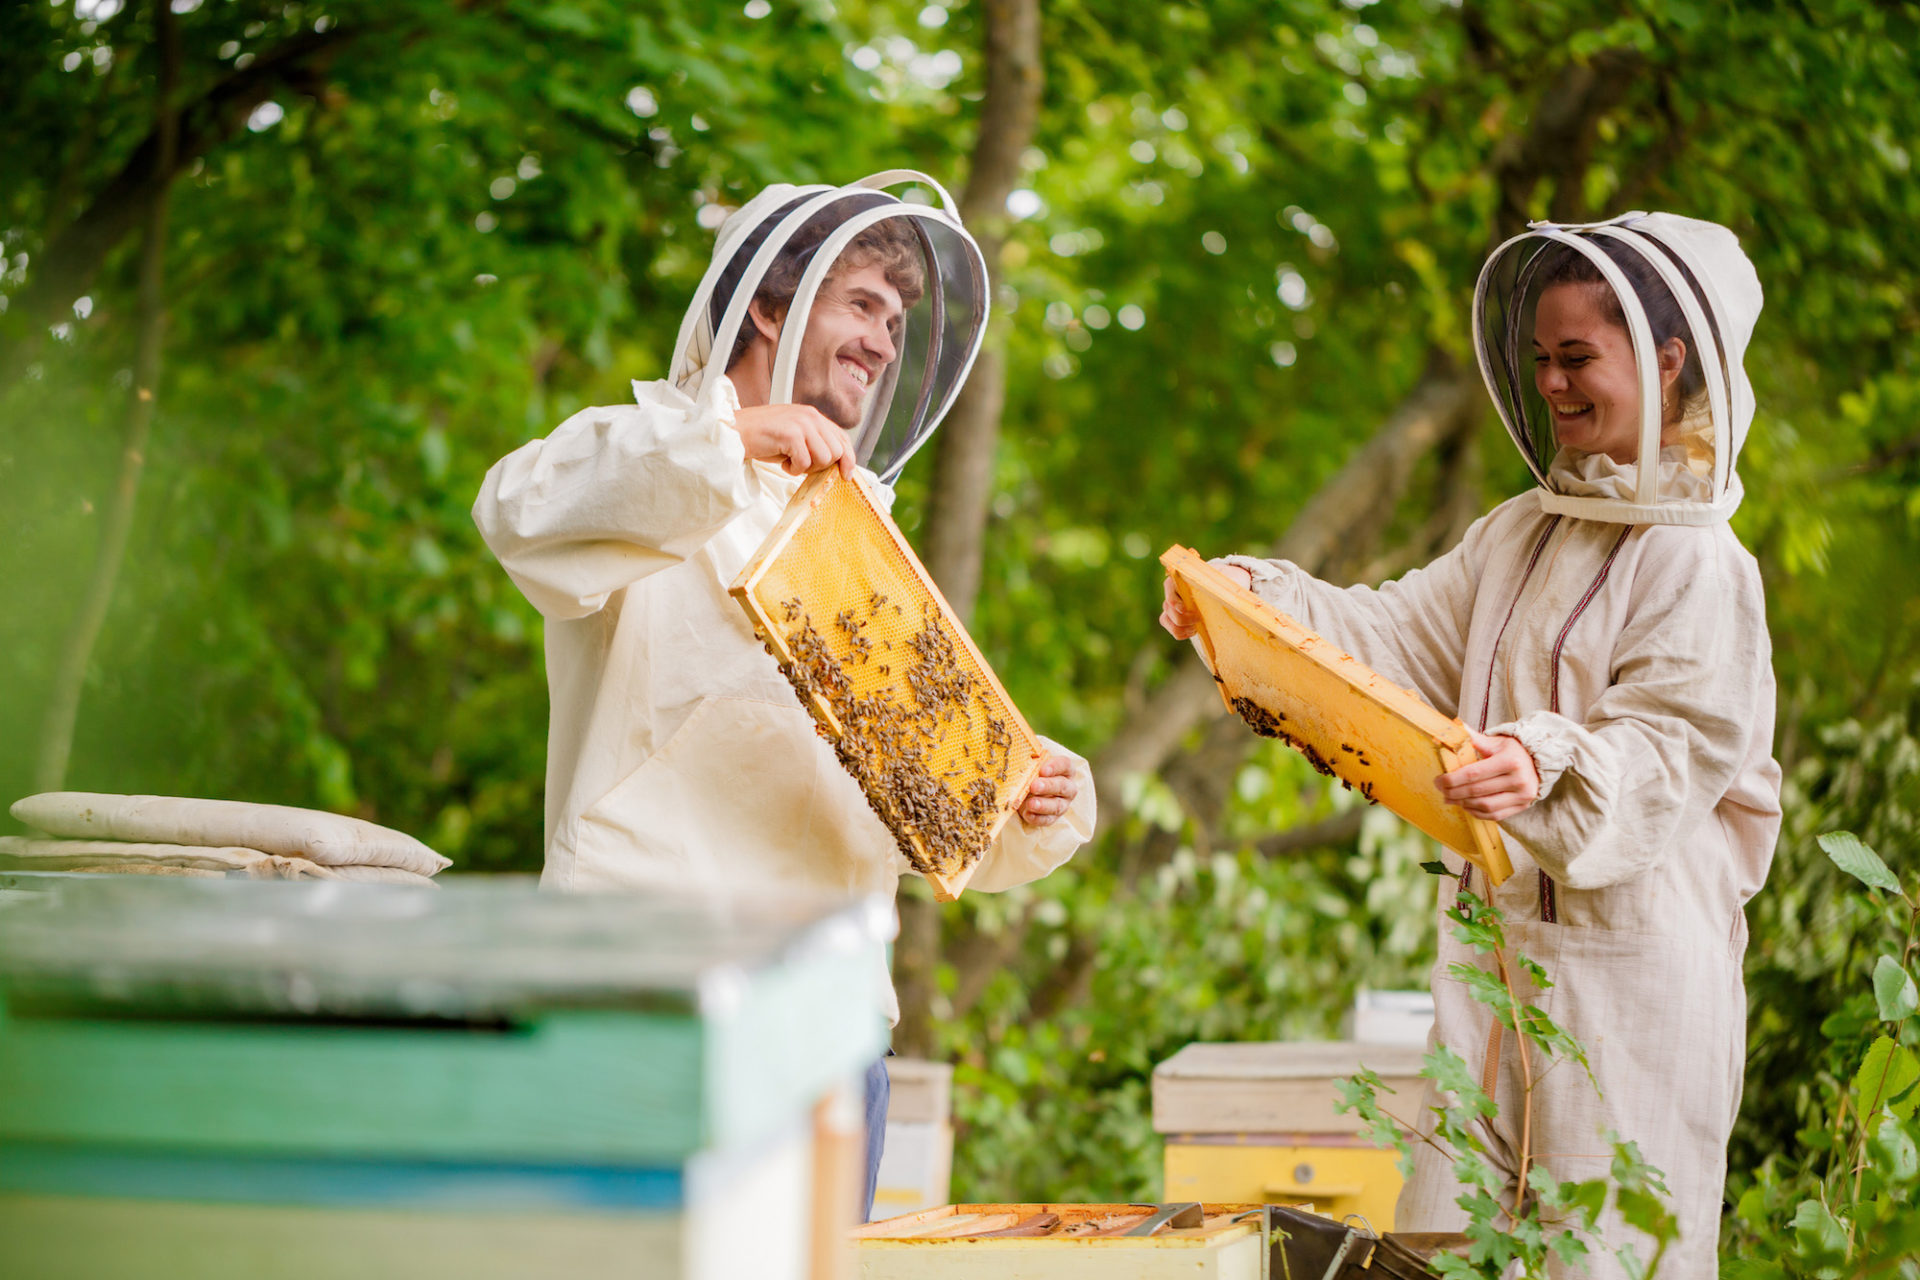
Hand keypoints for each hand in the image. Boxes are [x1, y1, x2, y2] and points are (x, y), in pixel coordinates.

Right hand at [732, 403, 854, 476]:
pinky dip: (793, 469)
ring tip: (789, 461)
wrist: (734, 432)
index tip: (846, 475)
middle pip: (836, 452)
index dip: (848, 458)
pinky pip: (805, 463)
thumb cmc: (762, 437)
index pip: (842, 438)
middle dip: (820, 466)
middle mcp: (810, 416)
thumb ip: (814, 443)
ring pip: (824, 459)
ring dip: (806, 468)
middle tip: (800, 464)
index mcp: (812, 415)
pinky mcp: (791, 434)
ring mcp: (801, 424)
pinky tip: (782, 461)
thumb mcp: (794, 436)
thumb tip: (835, 463)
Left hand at [1017, 755, 1077, 826]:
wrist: (1024, 791)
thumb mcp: (1028, 760)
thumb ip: (1028, 753)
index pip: (1065, 765)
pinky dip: (1038, 818)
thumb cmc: (1029, 771)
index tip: (1042, 769)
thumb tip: (1017, 741)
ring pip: (1057, 805)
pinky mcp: (1053, 817)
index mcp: (1064, 769)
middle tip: (1034, 786)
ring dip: (1044, 805)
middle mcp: (1067, 786)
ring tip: (1030, 804)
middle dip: (1048, 786)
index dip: (1055, 766)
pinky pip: (1048, 820)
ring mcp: (1062, 803)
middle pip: (1063, 786)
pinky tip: (1027, 814)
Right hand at [1159, 563, 1250, 639]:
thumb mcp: (1222, 579)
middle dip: (1183, 618)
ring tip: (1196, 626)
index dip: (1174, 601)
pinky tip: (1194, 630)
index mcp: (1178, 579)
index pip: (1168, 587)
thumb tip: (1233, 589)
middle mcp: (1170, 592)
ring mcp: (1170, 607)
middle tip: (1199, 618)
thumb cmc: (1219, 581)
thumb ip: (1222, 582)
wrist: (1217, 589)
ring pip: (1166, 620)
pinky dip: (1182, 633)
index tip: (1185, 609)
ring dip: (1182, 627)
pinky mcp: (1172, 619)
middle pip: (1167, 608)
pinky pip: (1172, 630)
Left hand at [1436, 730, 1539, 821]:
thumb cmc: (1511, 750)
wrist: (1537, 761)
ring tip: (1450, 798)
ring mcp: (1523, 795)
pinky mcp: (1522, 806)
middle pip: (1477, 791)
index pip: (1474, 773)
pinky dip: (1477, 812)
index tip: (1438, 780)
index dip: (1452, 779)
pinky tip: (1465, 805)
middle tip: (1441, 790)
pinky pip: (1495, 815)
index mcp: (1510, 760)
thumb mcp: (1494, 741)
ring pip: (1485, 805)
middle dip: (1454, 792)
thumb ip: (1472, 738)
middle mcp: (1519, 779)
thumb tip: (1449, 730)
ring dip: (1463, 804)